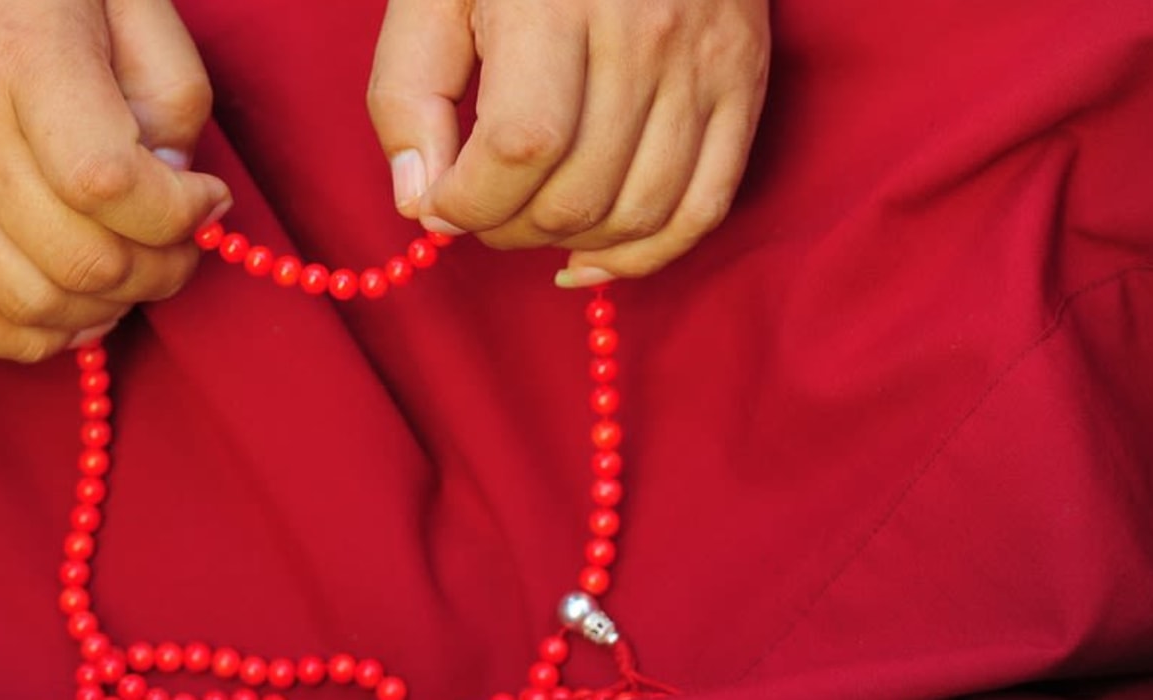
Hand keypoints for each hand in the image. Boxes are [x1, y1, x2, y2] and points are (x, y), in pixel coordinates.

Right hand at [0, 0, 229, 360]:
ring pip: (33, 306)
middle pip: (82, 259)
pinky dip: (35, 337)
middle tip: (178, 245)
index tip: (204, 200)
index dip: (178, 214)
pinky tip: (75, 309)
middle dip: (160, 269)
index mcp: (20, 60)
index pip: (110, 183)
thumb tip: (177, 181)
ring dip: (107, 309)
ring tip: (132, 274)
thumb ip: (167, 81)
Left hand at [368, 0, 768, 285]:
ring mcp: (703, 65)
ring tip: (528, 221)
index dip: (470, 202)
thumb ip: (408, 92)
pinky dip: (645, 254)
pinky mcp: (744, 84)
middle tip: (480, 209)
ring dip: (568, 244)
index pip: (521, 148)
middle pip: (578, 193)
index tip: (441, 203)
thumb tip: (422, 202)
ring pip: (638, 213)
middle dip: (508, 228)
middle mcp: (643, 36)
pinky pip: (704, 207)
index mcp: (555, 4)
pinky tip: (591, 260)